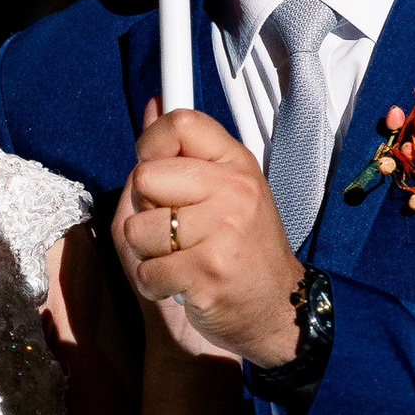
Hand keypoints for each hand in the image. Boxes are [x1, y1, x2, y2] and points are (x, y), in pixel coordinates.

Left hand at [114, 102, 304, 368]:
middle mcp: (233, 190)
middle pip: (145, 176)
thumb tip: (152, 105)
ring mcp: (223, 230)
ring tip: (181, 258)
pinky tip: (182, 283)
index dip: (151, 144)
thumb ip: (181, 152)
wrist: (277, 308)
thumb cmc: (242, 250)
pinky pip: (146, 271)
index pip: (180, 123)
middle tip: (176, 228)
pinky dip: (155, 284)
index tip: (155, 166)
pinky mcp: (208, 272)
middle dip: (147, 209)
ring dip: (148, 253)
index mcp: (235, 163)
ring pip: (137, 228)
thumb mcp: (222, 190)